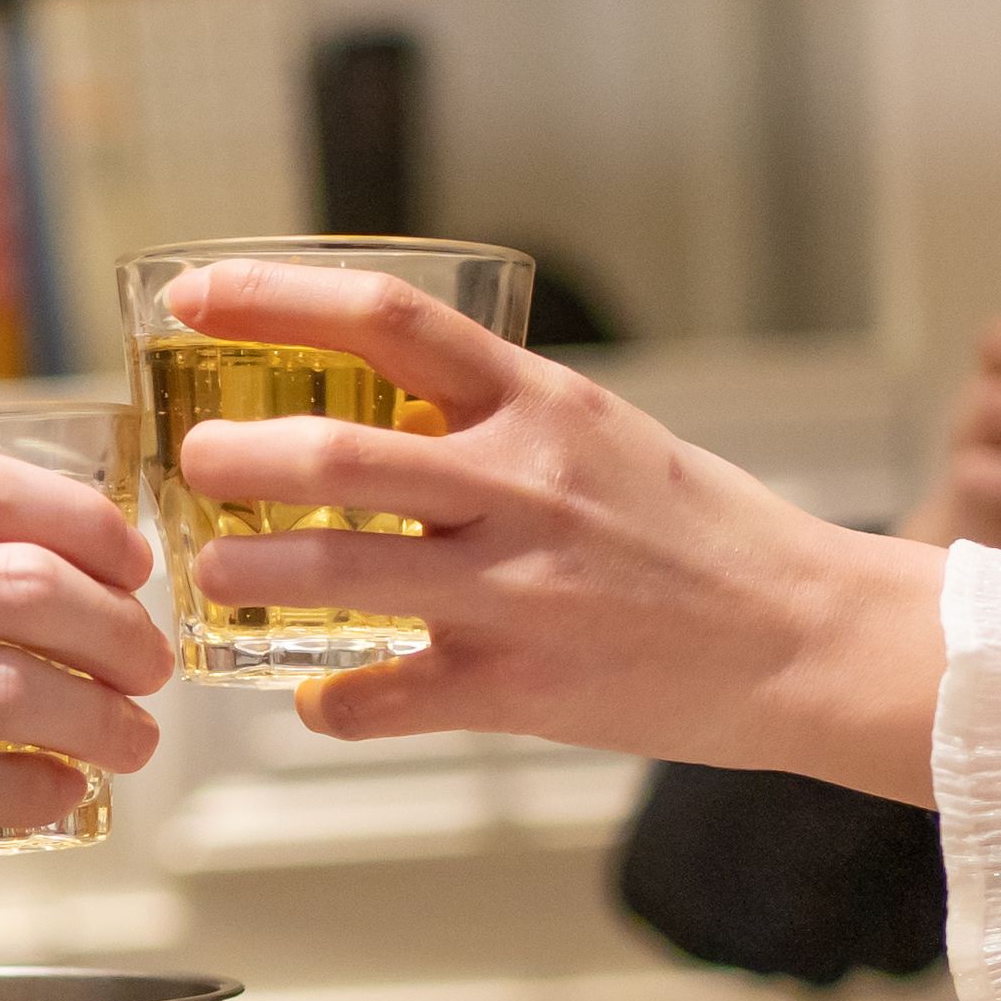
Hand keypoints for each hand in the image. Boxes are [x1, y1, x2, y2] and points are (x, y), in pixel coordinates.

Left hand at [154, 258, 948, 798]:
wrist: (806, 635)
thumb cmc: (705, 535)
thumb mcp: (603, 436)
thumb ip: (498, 424)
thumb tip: (386, 415)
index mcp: (539, 404)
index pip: (385, 319)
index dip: (272, 298)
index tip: (194, 297)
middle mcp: (519, 486)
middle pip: (330, 456)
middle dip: (233, 457)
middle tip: (197, 463)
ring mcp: (513, 591)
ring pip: (330, 572)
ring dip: (247, 572)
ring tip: (216, 571)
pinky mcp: (517, 689)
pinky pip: (380, 697)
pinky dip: (330, 703)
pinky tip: (319, 697)